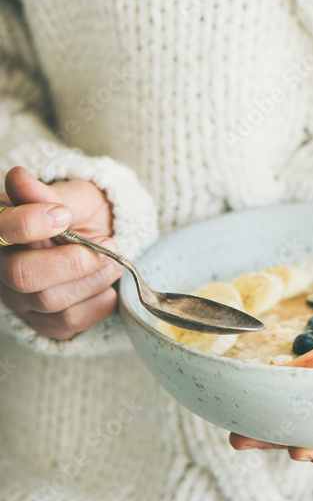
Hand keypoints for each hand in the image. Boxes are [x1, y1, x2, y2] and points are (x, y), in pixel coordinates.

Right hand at [0, 166, 122, 338]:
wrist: (102, 238)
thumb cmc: (80, 214)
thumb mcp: (70, 196)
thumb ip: (47, 193)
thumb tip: (18, 177)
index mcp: (3, 230)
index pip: (2, 231)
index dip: (31, 223)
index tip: (65, 214)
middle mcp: (2, 268)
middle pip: (22, 275)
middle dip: (73, 262)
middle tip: (107, 244)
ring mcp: (20, 299)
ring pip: (50, 302)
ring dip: (94, 280)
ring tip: (113, 261)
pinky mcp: (44, 323)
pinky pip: (68, 323)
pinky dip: (98, 303)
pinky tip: (107, 287)